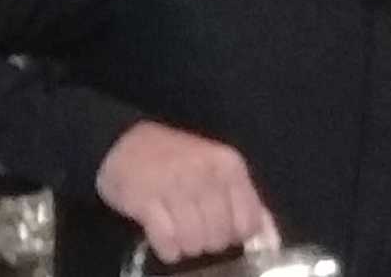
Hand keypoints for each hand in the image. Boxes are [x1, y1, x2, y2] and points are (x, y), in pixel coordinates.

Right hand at [94, 121, 276, 266]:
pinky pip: (167, 243)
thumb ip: (246, 203)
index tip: (216, 226)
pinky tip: (162, 238)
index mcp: (229, 166)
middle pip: (220, 238)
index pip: (247, 226)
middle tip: (191, 226)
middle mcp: (204, 174)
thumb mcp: (217, 171)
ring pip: (194, 243)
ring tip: (175, 230)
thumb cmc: (175, 161)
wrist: (120, 142)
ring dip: (185, 246)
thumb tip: (271, 241)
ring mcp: (174, 186)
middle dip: (207, 242)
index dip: (233, 234)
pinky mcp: (145, 200)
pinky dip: (166, 249)